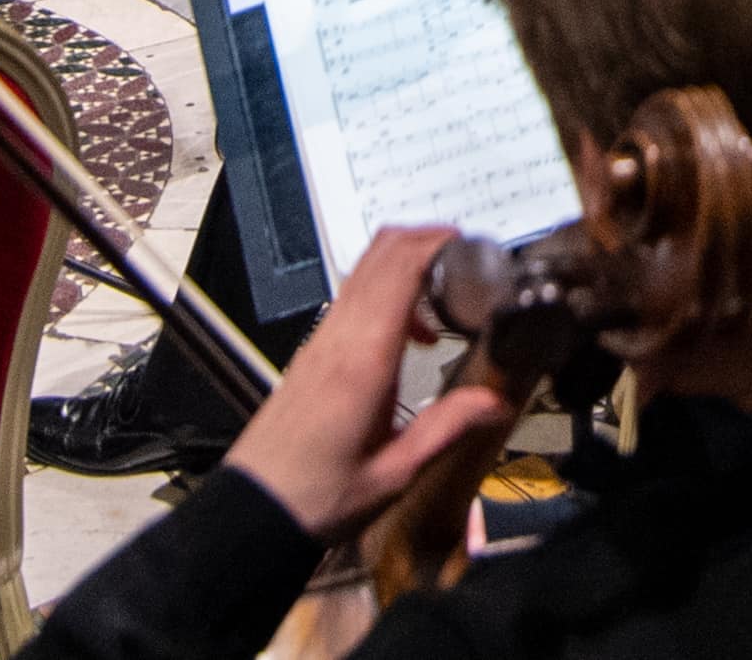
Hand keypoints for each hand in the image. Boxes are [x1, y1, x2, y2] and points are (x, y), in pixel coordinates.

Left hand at [223, 224, 514, 546]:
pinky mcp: (311, 353)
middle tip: (465, 259)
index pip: (398, 268)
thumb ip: (447, 428)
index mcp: (364, 359)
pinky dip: (385, 294)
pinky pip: (351, 300)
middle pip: (379, 254)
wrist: (256, 510)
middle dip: (424, 241)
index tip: (471, 244)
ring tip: (443, 300)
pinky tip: (408, 337)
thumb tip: (496, 399)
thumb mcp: (396, 472)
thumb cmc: (321, 497)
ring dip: (405, 267)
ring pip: (363, 272)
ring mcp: (320, 341)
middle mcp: (338, 337)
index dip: (436, 242)